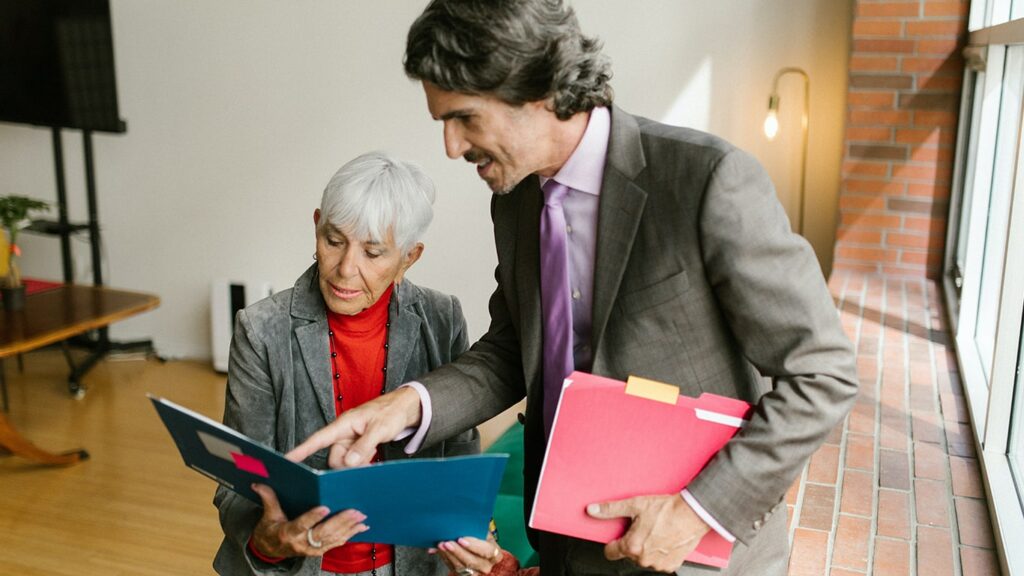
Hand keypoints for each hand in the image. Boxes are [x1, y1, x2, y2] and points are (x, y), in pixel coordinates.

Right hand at [249, 483, 367, 557]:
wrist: (269, 550)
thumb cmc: (270, 531)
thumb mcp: (267, 515)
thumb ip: (268, 498)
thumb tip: (258, 483)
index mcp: (287, 533)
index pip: (301, 524)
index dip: (313, 517)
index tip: (325, 507)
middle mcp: (301, 543)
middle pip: (323, 532)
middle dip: (340, 521)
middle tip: (355, 511)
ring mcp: (311, 549)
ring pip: (333, 538)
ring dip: (349, 528)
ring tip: (361, 517)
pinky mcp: (319, 550)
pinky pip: (336, 543)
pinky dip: (350, 535)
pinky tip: (361, 527)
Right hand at [286, 387, 422, 467]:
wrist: (405, 408)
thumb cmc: (391, 412)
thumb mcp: (379, 428)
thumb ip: (364, 445)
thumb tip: (348, 463)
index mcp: (344, 425)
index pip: (318, 439)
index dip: (301, 450)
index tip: (286, 460)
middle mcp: (344, 433)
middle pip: (334, 458)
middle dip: (346, 466)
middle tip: (367, 461)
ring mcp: (351, 440)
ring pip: (345, 462)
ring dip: (357, 464)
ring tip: (373, 454)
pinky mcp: (358, 445)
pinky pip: (354, 460)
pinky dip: (362, 462)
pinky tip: (373, 456)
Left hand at [433, 535, 504, 574]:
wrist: (480, 549)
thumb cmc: (482, 537)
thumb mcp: (484, 532)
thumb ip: (475, 529)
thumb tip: (461, 526)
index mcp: (495, 554)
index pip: (486, 551)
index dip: (473, 546)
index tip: (461, 539)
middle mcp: (486, 566)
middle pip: (471, 561)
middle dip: (457, 551)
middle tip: (447, 542)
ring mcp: (475, 572)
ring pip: (461, 566)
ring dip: (449, 555)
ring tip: (441, 545)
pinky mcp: (464, 575)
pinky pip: (453, 568)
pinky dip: (445, 558)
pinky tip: (439, 550)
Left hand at [586, 494, 710, 572]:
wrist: (693, 514)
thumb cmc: (666, 510)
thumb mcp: (635, 505)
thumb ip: (611, 509)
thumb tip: (593, 510)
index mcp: (632, 546)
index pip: (610, 553)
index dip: (612, 543)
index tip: (617, 537)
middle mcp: (644, 559)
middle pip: (628, 554)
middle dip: (632, 542)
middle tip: (642, 528)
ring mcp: (658, 564)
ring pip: (644, 558)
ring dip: (646, 548)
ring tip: (655, 532)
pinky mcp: (671, 565)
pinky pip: (659, 561)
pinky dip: (660, 552)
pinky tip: (665, 539)